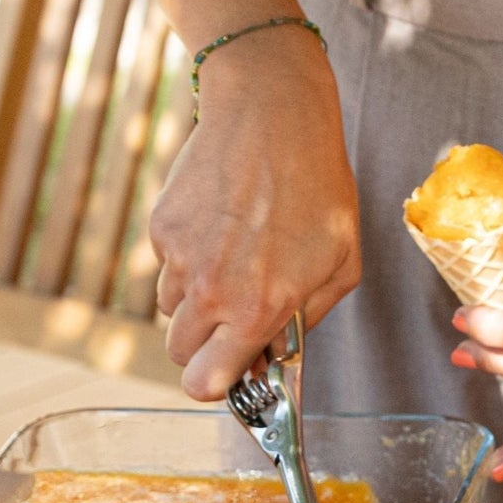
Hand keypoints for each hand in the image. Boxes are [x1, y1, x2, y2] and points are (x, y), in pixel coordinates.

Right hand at [152, 33, 360, 398]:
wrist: (272, 116)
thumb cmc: (317, 187)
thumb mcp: (341, 263)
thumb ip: (308, 318)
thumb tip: (279, 352)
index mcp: (255, 309)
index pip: (205, 385)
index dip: (217, 385)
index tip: (231, 373)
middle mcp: (209, 291)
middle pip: (180, 354)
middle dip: (206, 346)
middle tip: (236, 317)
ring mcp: (178, 258)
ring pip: (171, 309)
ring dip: (197, 300)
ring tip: (238, 258)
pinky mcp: (161, 227)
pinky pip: (168, 264)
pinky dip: (190, 256)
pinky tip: (224, 224)